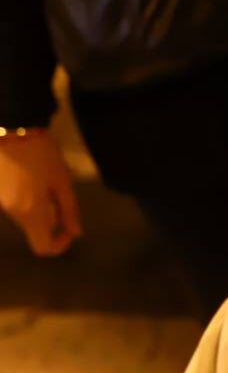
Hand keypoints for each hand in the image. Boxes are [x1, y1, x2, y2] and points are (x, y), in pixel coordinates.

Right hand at [0, 129, 81, 254]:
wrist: (9, 125)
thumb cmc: (40, 153)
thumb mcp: (62, 180)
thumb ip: (69, 210)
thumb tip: (76, 232)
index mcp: (30, 213)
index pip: (42, 247)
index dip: (59, 245)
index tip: (69, 230)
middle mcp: (12, 212)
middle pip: (34, 230)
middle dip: (52, 220)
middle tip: (62, 197)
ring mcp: (1, 200)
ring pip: (25, 216)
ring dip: (40, 207)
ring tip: (49, 180)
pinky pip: (15, 202)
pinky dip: (28, 198)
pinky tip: (34, 175)